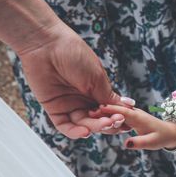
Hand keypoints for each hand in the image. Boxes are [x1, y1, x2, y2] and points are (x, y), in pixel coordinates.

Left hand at [16, 22, 125, 138]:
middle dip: (109, 123)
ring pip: (85, 124)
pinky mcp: (54, 109)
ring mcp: (69, 105)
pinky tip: (85, 131)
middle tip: (116, 120)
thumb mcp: (97, 78)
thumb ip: (109, 97)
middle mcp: (84, 100)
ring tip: (105, 123)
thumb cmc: (74, 55)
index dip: (119, 117)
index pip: (110, 110)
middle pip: (99, 121)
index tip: (128, 119)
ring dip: (96, 127)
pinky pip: (65, 126)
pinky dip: (76, 132)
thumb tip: (128, 108)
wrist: (46, 45)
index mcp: (97, 90)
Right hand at [94, 104, 175, 149]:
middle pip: (114, 110)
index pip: (121, 111)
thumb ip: (140, 142)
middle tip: (85, 112)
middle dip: (100, 110)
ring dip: (101, 112)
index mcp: (137, 117)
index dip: (108, 110)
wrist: (169, 132)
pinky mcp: (128, 116)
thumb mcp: (153, 142)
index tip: (94, 110)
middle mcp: (133, 112)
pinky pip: (115, 114)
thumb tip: (126, 144)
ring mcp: (130, 114)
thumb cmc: (162, 137)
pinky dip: (106, 115)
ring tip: (86, 114)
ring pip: (114, 111)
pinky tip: (96, 117)